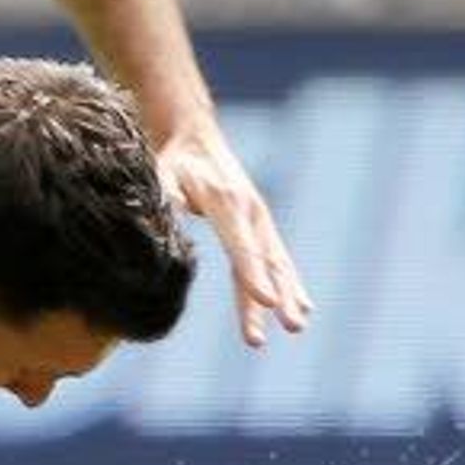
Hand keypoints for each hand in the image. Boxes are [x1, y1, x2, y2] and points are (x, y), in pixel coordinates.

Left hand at [156, 121, 311, 345]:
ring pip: (277, 263)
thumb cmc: (175, 161)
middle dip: (277, 296)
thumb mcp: (163, 173)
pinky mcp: (260, 226)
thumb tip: (171, 215)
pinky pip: (277, 259)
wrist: (196, 138)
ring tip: (297, 327)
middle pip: (265, 261)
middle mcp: (250, 212)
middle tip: (289, 327)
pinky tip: (302, 308)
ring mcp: (259, 219)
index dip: (254, 276)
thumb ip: (166, 195)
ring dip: (289, 296)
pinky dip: (290, 283)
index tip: (268, 302)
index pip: (242, 246)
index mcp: (226, 202)